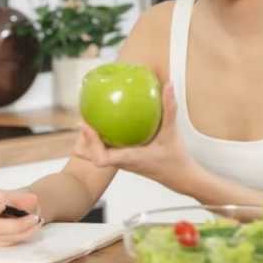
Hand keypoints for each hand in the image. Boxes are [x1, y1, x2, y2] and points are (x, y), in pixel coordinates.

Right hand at [0, 187, 42, 246]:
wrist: (21, 207)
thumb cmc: (14, 199)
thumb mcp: (15, 193)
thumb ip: (19, 197)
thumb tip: (30, 201)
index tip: (4, 206)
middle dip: (17, 224)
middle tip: (34, 217)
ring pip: (3, 237)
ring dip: (24, 230)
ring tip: (37, 220)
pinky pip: (9, 243)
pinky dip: (24, 235)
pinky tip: (32, 227)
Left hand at [73, 81, 198, 190]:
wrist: (180, 177)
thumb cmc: (175, 159)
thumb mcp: (172, 132)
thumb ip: (170, 109)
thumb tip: (168, 86)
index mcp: (129, 158)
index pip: (101, 159)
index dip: (90, 143)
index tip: (87, 125)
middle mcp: (121, 162)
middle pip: (90, 156)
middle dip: (82, 140)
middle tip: (84, 119)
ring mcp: (121, 162)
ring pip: (94, 155)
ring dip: (88, 140)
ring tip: (90, 120)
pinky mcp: (123, 160)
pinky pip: (104, 151)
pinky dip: (99, 140)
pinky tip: (105, 123)